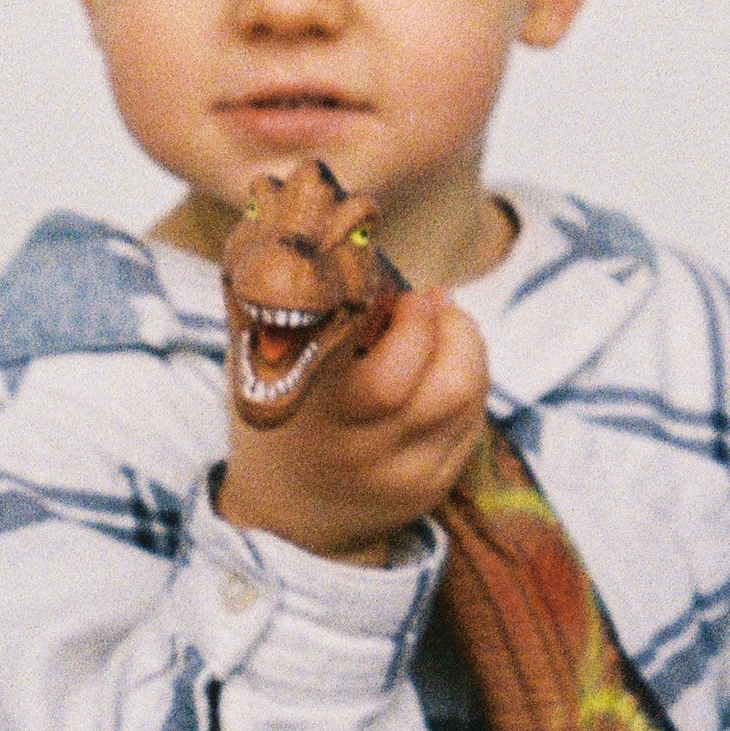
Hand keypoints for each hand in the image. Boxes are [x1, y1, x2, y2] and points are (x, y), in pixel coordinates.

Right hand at [217, 290, 488, 564]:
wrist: (285, 514)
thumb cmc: (277, 411)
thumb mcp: (257, 358)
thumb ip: (276, 297)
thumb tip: (297, 216)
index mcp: (319, 416)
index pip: (391, 374)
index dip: (416, 324)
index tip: (409, 295)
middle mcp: (366, 454)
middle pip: (450, 387)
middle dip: (455, 329)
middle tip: (432, 305)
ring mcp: (404, 478)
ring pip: (469, 401)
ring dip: (467, 350)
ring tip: (442, 329)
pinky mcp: (431, 489)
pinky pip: (472, 425)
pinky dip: (466, 386)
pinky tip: (438, 372)